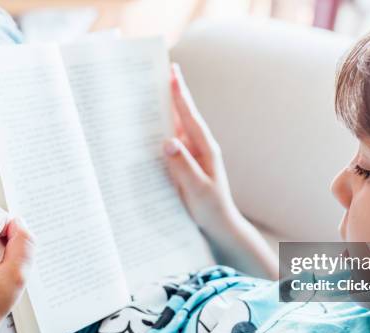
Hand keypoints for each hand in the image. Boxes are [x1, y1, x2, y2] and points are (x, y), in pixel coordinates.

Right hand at [164, 64, 240, 233]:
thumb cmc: (212, 209)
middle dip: (171, 95)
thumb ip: (183, 166)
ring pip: (176, 128)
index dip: (180, 95)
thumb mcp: (198, 189)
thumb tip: (167, 142)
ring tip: (149, 91)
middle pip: (183, 116)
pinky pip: (171, 145)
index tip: (173, 72)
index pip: (190, 117)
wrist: (220, 226)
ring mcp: (193, 156)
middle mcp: (199, 148)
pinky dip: (160, 132)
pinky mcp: (186, 165)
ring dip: (164, 112)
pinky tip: (149, 127)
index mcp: (206, 149)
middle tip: (158, 71)